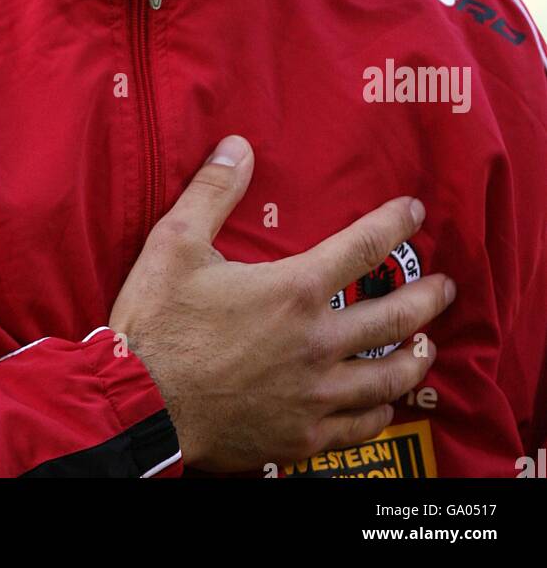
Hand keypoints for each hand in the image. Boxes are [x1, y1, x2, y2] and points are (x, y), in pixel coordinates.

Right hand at [109, 134, 453, 472]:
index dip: (394, 223)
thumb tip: (238, 146)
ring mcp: (314, 396)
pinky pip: (360, 427)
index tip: (414, 212)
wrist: (137, 406)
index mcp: (293, 290)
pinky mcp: (302, 437)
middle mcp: (317, 343)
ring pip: (387, 378)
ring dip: (415, 358)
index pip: (362, 247)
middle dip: (428, 297)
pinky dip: (380, 411)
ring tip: (426, 346)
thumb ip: (213, 191)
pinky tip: (383, 404)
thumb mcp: (175, 243)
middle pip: (394, 317)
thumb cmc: (156, 324)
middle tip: (446, 288)